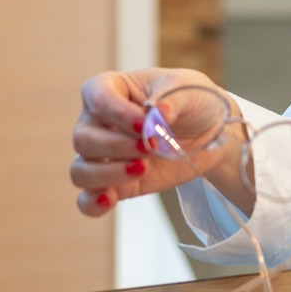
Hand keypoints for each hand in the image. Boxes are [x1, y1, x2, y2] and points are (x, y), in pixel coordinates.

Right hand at [69, 69, 252, 217]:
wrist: (209, 132)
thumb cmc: (192, 100)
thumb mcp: (189, 89)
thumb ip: (171, 100)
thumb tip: (157, 113)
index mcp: (111, 88)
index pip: (97, 98)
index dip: (117, 114)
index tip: (144, 124)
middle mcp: (98, 122)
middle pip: (83, 138)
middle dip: (116, 146)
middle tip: (150, 147)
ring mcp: (103, 156)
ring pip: (80, 170)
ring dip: (108, 173)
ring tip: (143, 168)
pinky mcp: (115, 183)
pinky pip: (86, 199)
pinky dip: (93, 203)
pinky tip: (110, 200)